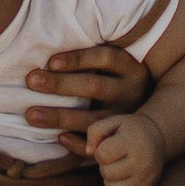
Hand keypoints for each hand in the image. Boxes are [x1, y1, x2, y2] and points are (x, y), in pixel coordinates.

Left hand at [24, 38, 151, 143]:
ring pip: (93, 118)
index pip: (106, 57)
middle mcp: (131, 92)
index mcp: (131, 68)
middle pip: (94, 86)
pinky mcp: (120, 139)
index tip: (50, 62)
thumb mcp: (118, 65)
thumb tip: (51, 41)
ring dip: (60, 117)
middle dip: (60, 84)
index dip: (78, 59)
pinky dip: (78, 143)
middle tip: (31, 81)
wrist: (153, 120)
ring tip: (32, 115)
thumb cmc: (119, 81)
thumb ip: (95, 56)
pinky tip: (59, 138)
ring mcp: (126, 117)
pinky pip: (98, 144)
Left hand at [78, 112, 170, 185]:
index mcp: (134, 143)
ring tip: (115, 167)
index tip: (107, 145)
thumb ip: (95, 131)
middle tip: (113, 157)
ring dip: (108, 179)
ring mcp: (146, 180)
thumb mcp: (113, 121)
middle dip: (104, 165)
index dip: (99, 150)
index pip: (103, 155)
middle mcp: (143, 163)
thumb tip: (89, 152)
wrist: (157, 137)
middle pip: (107, 173)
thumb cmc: (130, 129)